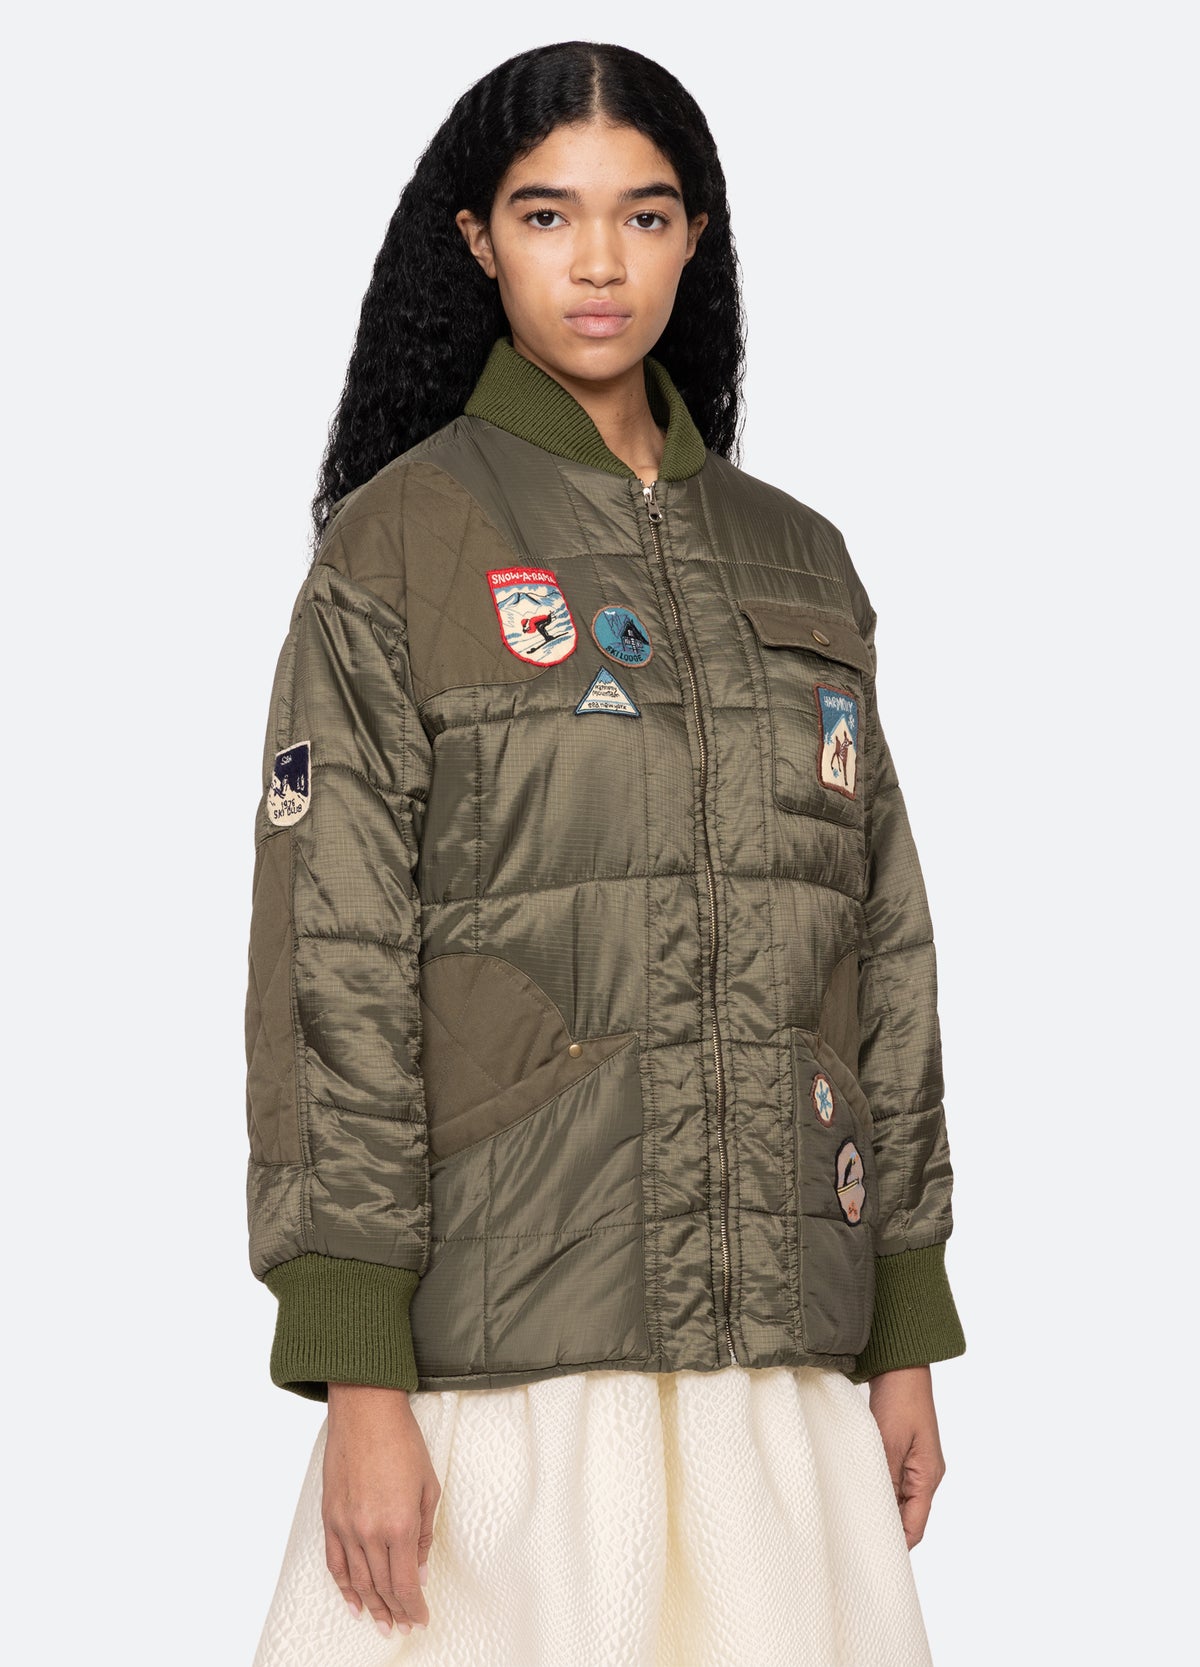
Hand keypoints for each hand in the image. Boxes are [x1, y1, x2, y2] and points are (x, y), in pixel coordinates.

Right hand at [323, 1383, 441, 1637]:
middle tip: (404, 1627)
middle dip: (396, 1611)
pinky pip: (335, 1563)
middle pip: (383, 1587)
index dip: (414, 1607)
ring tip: (382, 1624)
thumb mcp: (429, 1485)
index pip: (407, 1583)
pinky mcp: (330, 1517)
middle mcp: (370, 1531)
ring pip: (358, 1581)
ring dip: (372, 1606)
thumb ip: (424, 1533)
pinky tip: (353, 1602)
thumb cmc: (403, 1442)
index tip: (421, 1619)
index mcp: (400, 1524)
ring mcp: (346, 1526)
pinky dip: (343, 1587)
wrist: (365, 1410)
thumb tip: (421, 1569)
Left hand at [866, 1364, 945, 1549]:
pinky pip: (892, 1480)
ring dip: (879, 1507)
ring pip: (898, 1499)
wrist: (901, 1365)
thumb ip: (884, 1480)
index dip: (897, 1544)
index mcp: (927, 1477)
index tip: (872, 1555)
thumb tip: (877, 1514)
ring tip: (852, 1519)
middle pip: (908, 1516)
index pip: (915, 1526)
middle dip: (885, 1529)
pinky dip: (878, 1488)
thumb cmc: (899, 1399)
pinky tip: (857, 1490)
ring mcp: (914, 1463)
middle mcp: (924, 1474)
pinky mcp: (902, 1451)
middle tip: (855, 1541)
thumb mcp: (888, 1443)